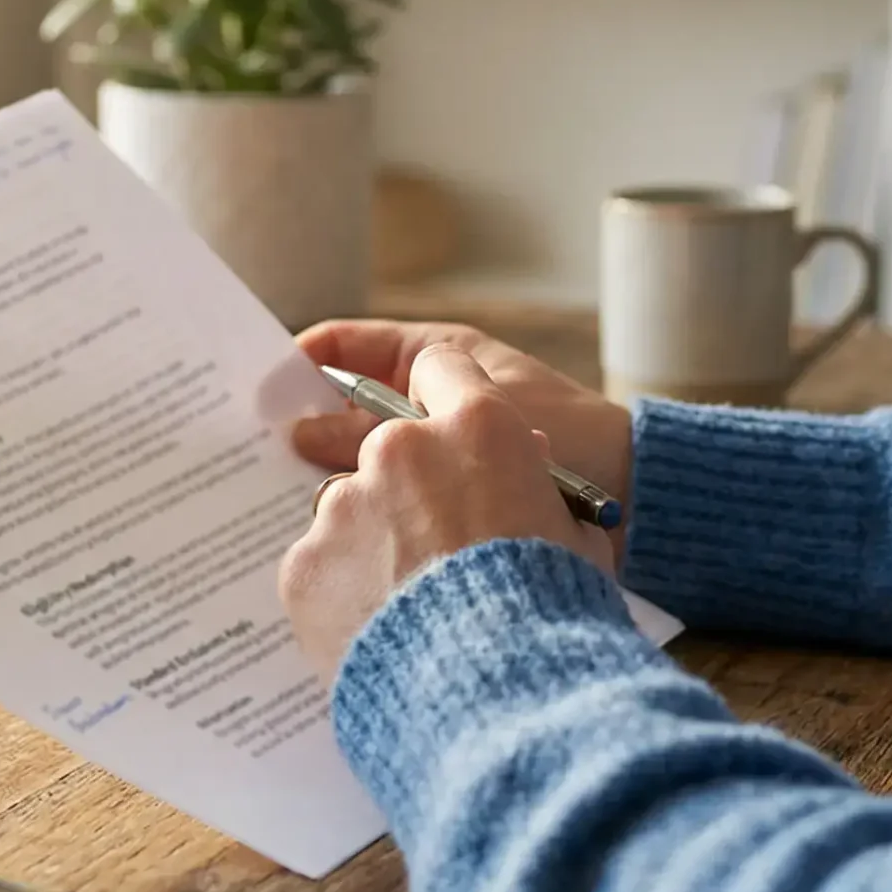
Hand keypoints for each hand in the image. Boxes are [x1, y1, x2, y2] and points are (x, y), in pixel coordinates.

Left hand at [278, 346, 615, 680]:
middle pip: (393, 450)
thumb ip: (538, 489)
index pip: (446, 370)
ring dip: (375, 544)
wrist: (495, 698)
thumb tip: (522, 468)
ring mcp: (344, 506)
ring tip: (413, 609)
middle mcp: (401, 451)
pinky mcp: (304, 564)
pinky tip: (381, 635)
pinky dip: (344, 595)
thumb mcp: (576, 536)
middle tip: (440, 552)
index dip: (449, 398)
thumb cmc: (554, 615)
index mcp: (478, 428)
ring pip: (351, 512)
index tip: (446, 428)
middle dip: (413, 490)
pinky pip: (321, 568)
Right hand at [291, 319, 632, 510]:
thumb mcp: (469, 424)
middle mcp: (435, 409)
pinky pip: (392, 508)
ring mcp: (442, 460)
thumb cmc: (572, 440)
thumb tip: (300, 434)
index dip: (307, 360)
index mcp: (442, 362)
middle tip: (252, 451)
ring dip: (332, 481)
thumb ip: (382, 430)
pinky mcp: (449, 509)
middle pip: (349, 413)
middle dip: (306, 429)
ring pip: (367, 465)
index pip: (354, 348)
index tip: (262, 383)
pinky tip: (330, 543)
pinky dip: (364, 521)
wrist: (640, 499)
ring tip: (276, 500)